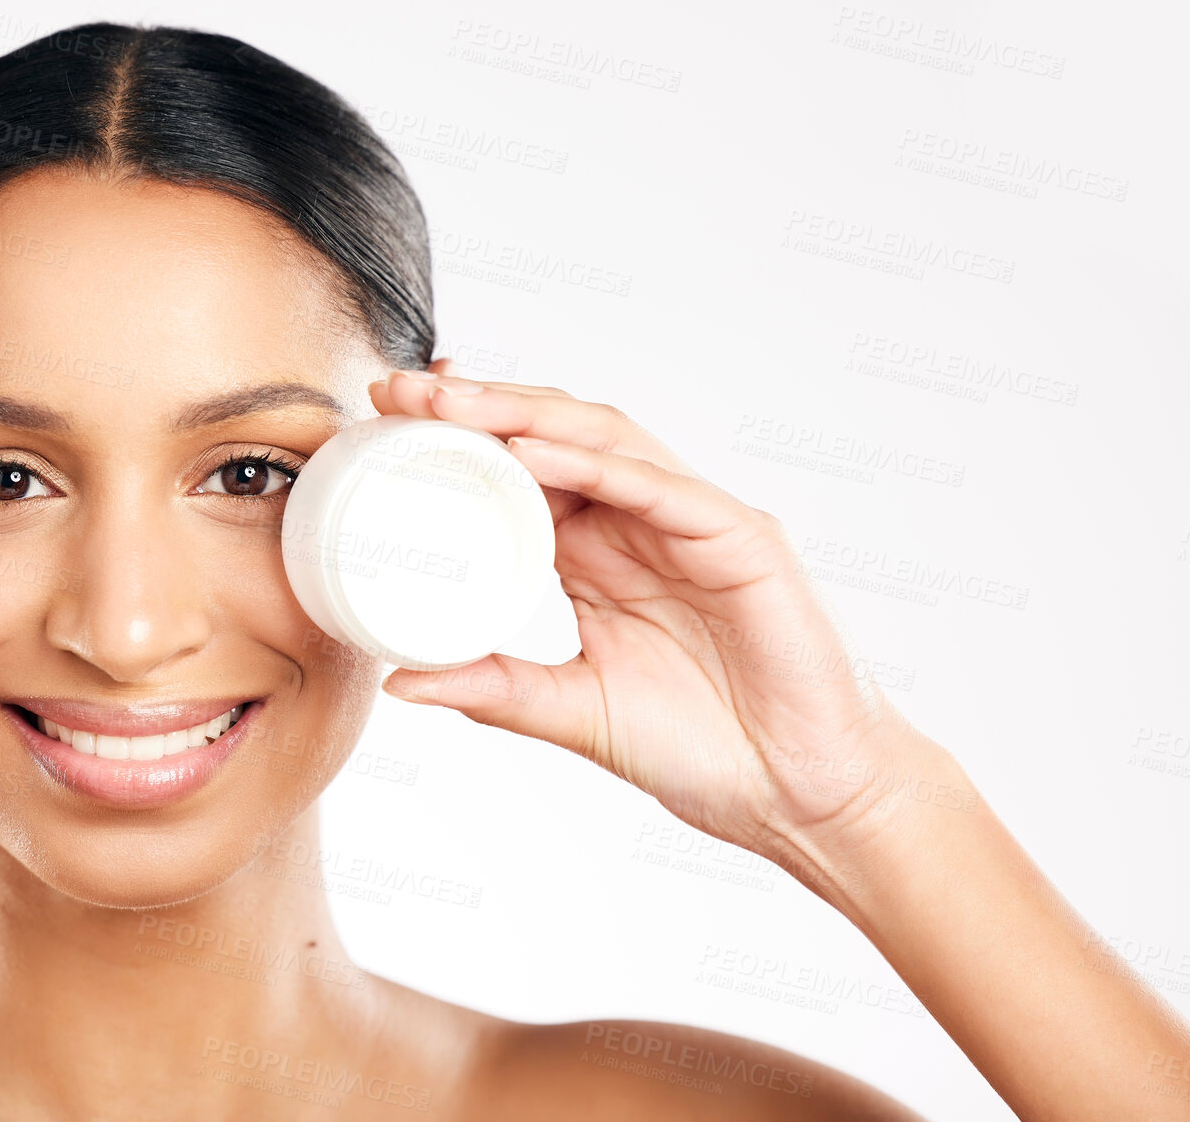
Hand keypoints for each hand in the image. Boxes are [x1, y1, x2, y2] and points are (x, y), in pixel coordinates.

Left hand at [368, 363, 936, 866]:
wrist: (803, 800)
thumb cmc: (706, 752)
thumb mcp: (574, 712)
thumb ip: (495, 688)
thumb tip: (399, 680)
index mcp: (600, 555)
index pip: (520, 473)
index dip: (458, 439)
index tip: (386, 416)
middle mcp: (643, 524)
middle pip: (554, 437)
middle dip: (476, 407)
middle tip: (399, 389)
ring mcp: (695, 524)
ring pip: (605, 441)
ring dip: (525, 415)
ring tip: (452, 402)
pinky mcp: (743, 541)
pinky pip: (664, 488)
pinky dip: (598, 466)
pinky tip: (535, 453)